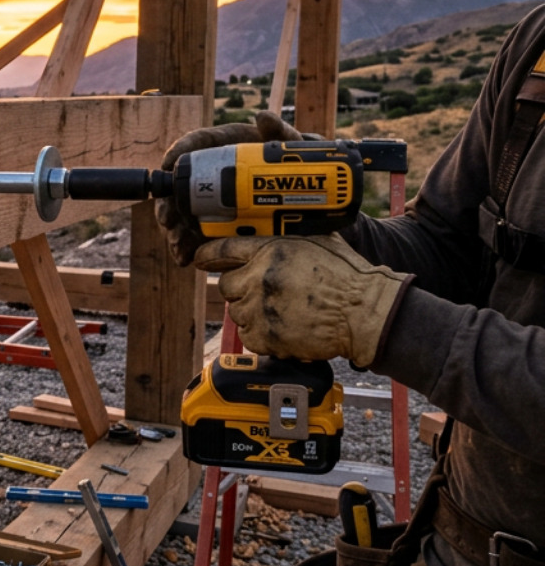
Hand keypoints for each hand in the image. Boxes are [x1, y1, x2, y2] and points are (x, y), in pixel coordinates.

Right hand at [155, 110, 303, 265]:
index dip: (177, 153)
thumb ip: (279, 132)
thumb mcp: (291, 147)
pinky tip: (185, 259)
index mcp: (222, 148)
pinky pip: (198, 236)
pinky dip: (189, 249)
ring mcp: (214, 201)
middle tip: (168, 219)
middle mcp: (211, 174)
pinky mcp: (220, 224)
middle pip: (179, 187)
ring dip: (176, 232)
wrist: (312, 194)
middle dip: (168, 205)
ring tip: (178, 246)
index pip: (192, 146)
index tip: (168, 164)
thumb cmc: (294, 163)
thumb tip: (264, 118)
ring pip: (184, 215)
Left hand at [194, 234, 411, 366]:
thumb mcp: (319, 241)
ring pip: (237, 312)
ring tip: (283, 311)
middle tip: (266, 292)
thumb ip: (289, 237)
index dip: (207, 254)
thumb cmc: (349, 277)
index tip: (200, 258)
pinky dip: (261, 335)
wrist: (365, 314)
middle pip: (226, 284)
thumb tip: (273, 229)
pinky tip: (283, 328)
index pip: (222, 249)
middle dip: (241, 288)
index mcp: (271, 250)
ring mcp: (260, 309)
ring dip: (253, 313)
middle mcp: (260, 278)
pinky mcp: (265, 336)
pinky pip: (248, 336)